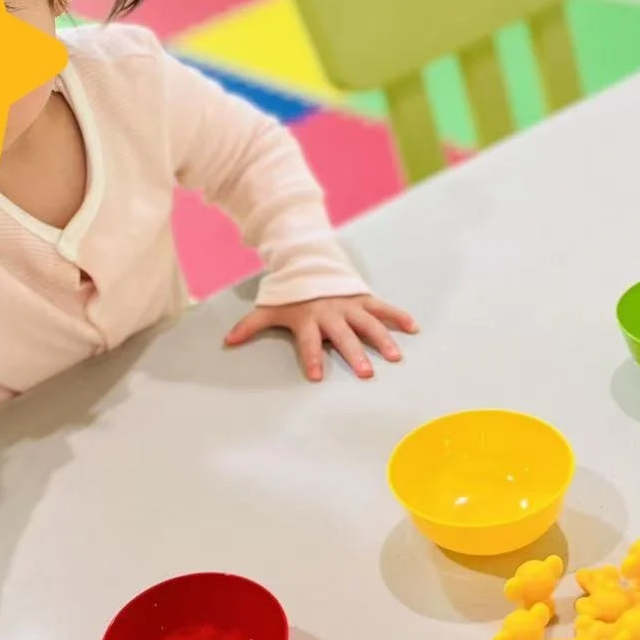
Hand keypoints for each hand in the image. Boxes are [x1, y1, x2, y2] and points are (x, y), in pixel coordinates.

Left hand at [224, 294, 417, 381]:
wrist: (309, 262)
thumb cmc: (290, 294)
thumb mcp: (269, 308)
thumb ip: (250, 326)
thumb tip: (227, 341)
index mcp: (309, 319)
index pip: (309, 343)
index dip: (312, 358)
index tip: (316, 376)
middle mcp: (331, 314)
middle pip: (344, 337)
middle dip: (354, 354)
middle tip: (366, 374)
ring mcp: (350, 306)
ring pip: (368, 324)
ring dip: (382, 339)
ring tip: (395, 357)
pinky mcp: (364, 298)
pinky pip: (383, 308)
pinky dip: (398, 316)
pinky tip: (413, 328)